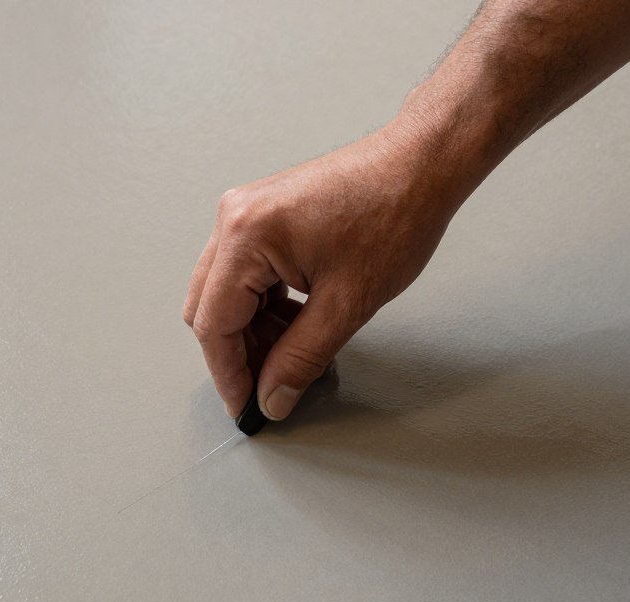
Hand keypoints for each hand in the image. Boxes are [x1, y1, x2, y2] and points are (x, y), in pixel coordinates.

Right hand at [183, 123, 459, 420]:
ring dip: (250, 331)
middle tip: (268, 389)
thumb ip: (301, 359)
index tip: (245, 408)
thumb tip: (273, 398)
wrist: (422, 164)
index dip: (228, 375)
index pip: (213, 324)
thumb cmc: (393, 215)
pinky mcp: (261, 215)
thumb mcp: (346, 304)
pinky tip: (294, 323)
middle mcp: (234, 219)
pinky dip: (261, 306)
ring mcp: (245, 213)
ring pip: (223, 294)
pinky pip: (242, 273)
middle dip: (236, 354)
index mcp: (246, 236)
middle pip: (208, 309)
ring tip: (292, 355)